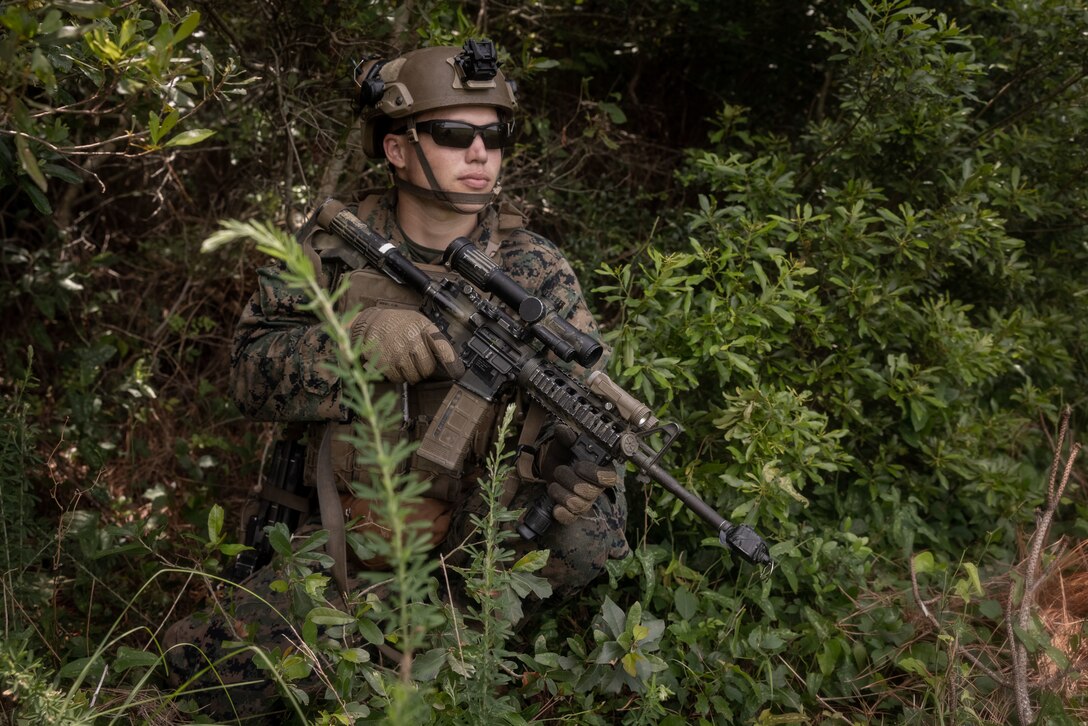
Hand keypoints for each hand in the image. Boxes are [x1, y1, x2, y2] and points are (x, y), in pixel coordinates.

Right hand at [351, 307, 465, 383]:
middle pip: (427, 369)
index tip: (457, 372)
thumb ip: (434, 338)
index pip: (442, 348)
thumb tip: (451, 360)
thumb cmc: (399, 324)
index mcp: (424, 328)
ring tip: (404, 361)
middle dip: (424, 369)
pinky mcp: (384, 362)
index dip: (452, 362)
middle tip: (416, 362)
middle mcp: (412, 341)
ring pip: (413, 377)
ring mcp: (398, 353)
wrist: (371, 322)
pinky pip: (397, 378)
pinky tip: (394, 363)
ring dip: (410, 373)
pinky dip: (396, 375)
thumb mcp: (419, 322)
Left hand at [537, 424, 618, 524]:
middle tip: (560, 470)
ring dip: (561, 494)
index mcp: (600, 469)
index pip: (609, 477)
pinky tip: (556, 506)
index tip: (579, 466)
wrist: (550, 470)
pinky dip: (561, 513)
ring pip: (579, 505)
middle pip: (591, 492)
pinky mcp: (574, 513)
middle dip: (570, 481)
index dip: (595, 474)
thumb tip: (564, 431)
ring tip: (553, 485)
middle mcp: (596, 488)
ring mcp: (586, 501)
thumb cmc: (562, 456)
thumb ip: (565, 437)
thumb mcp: (563, 444)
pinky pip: (571, 518)